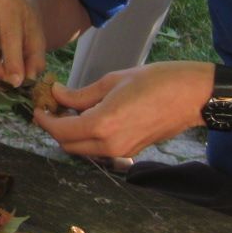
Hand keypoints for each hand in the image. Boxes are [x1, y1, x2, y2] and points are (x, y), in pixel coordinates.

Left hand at [36, 62, 214, 158]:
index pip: (60, 130)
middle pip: (68, 144)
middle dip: (55, 127)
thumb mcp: (113, 81)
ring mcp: (122, 151)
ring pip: (83, 149)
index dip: (44, 120)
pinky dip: (88, 137)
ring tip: (70, 109)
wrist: (193, 96)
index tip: (38, 107)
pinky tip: (91, 116)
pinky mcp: (132, 151)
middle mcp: (109, 145)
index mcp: (102, 125)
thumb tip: (57, 94)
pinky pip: (100, 149)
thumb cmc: (156, 81)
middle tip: (52, 106)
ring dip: (71, 134)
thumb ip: (81, 93)